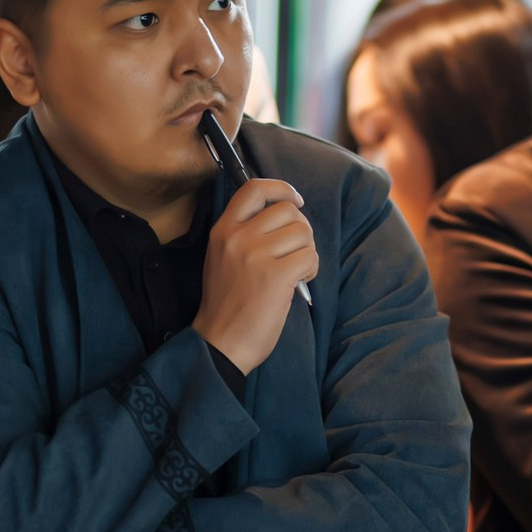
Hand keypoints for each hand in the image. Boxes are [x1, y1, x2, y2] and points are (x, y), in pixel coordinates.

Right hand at [191, 179, 317, 374]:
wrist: (220, 343)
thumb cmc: (227, 305)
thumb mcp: (222, 259)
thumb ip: (244, 233)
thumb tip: (287, 215)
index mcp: (222, 230)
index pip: (254, 188)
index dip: (281, 189)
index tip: (294, 200)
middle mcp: (237, 237)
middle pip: (287, 210)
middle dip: (300, 230)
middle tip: (294, 253)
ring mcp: (256, 255)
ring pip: (303, 232)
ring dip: (307, 251)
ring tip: (294, 272)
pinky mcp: (276, 275)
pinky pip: (310, 257)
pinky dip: (311, 270)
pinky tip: (298, 284)